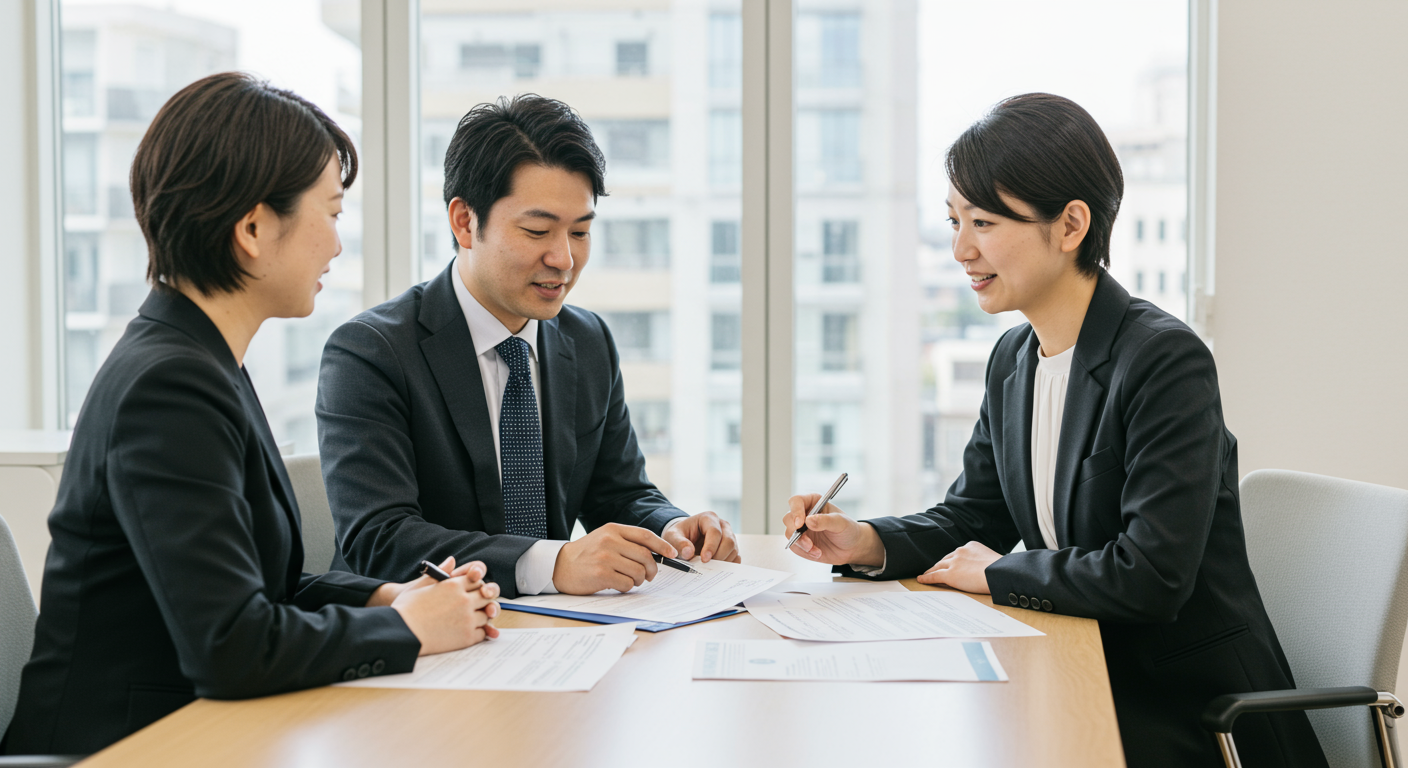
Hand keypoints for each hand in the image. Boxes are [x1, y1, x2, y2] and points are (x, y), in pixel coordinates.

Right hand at [391, 556, 501, 655]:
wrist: (400, 633)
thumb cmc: (405, 609)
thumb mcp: (420, 585)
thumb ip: (440, 572)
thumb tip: (451, 560)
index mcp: (453, 585)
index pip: (478, 580)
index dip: (476, 585)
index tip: (471, 590)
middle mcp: (464, 600)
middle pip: (487, 596)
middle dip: (483, 599)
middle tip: (476, 605)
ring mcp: (467, 619)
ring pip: (487, 615)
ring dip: (481, 616)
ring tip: (469, 619)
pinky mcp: (467, 637)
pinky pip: (483, 633)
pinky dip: (478, 632)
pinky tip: (467, 632)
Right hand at [553, 522, 676, 594]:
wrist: (560, 565)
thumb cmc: (587, 554)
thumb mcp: (605, 538)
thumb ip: (626, 542)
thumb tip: (656, 554)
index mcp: (613, 529)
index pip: (645, 535)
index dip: (662, 545)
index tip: (673, 554)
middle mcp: (610, 541)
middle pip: (645, 556)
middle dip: (653, 569)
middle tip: (650, 576)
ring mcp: (605, 557)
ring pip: (638, 571)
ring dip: (639, 580)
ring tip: (631, 580)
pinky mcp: (601, 574)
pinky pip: (626, 584)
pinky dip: (627, 587)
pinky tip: (619, 585)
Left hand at [662, 511, 738, 563]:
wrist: (683, 538)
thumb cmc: (679, 535)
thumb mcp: (672, 536)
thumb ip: (679, 543)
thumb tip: (688, 553)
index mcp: (708, 518)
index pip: (715, 532)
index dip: (711, 547)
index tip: (704, 560)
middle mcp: (722, 526)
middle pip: (729, 541)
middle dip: (718, 556)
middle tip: (706, 567)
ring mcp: (729, 536)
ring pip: (734, 550)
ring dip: (722, 562)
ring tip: (708, 568)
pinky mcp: (732, 548)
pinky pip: (736, 558)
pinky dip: (728, 566)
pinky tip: (715, 570)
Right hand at [782, 494, 883, 567]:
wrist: (851, 548)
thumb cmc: (848, 530)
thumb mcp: (841, 522)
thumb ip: (825, 521)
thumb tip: (809, 521)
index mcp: (813, 502)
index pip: (796, 501)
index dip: (796, 511)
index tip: (801, 524)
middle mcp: (804, 514)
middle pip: (788, 518)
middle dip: (796, 532)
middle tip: (808, 542)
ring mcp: (801, 529)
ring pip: (789, 534)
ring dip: (801, 544)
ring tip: (815, 550)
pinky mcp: (800, 542)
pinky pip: (795, 546)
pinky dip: (805, 552)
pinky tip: (817, 553)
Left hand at [916, 541, 1000, 593]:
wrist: (999, 573)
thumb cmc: (1001, 570)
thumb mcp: (993, 559)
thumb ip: (985, 561)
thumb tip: (987, 569)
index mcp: (971, 546)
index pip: (957, 554)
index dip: (952, 560)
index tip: (950, 564)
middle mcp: (960, 551)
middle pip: (946, 559)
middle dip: (940, 564)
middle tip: (934, 569)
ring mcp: (954, 562)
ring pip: (938, 566)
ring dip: (931, 570)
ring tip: (925, 575)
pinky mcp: (950, 574)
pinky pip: (934, 576)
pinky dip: (926, 578)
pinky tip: (921, 579)